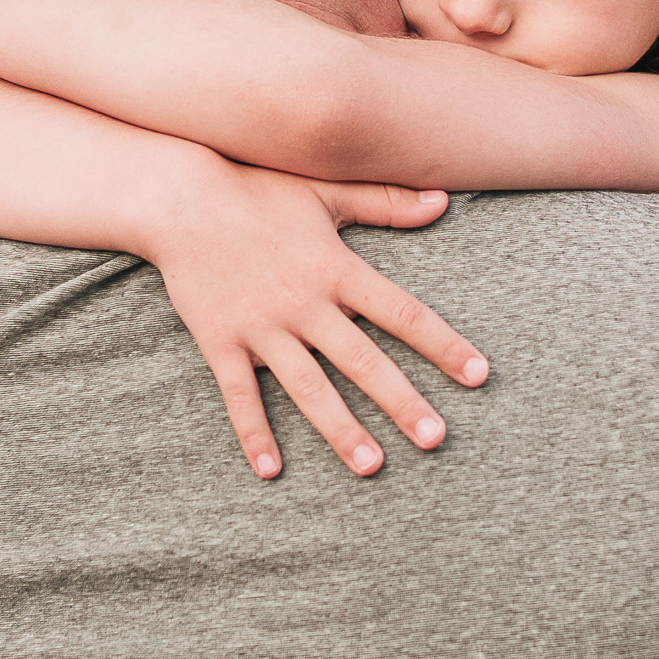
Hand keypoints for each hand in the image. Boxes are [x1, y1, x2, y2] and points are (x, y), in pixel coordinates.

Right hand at [150, 164, 490, 478]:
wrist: (180, 198)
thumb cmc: (258, 189)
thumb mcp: (326, 191)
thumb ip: (387, 202)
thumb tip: (443, 201)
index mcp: (336, 269)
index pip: (402, 313)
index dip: (443, 344)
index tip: (478, 374)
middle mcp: (304, 304)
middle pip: (363, 361)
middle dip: (402, 402)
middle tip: (436, 439)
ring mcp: (262, 327)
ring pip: (309, 388)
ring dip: (341, 430)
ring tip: (372, 467)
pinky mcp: (221, 342)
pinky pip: (239, 395)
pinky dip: (254, 433)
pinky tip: (271, 469)